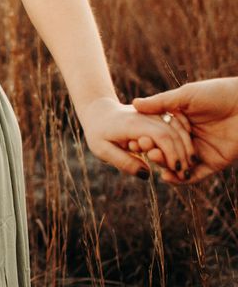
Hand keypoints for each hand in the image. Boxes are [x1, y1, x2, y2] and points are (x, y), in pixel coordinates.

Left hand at [78, 96, 194, 182]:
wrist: (99, 112)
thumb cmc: (98, 133)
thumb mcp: (102, 150)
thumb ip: (124, 162)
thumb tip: (147, 174)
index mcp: (132, 124)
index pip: (161, 136)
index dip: (172, 154)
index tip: (178, 171)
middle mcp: (146, 114)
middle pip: (173, 132)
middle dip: (183, 153)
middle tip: (187, 173)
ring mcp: (153, 112)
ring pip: (177, 126)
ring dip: (186, 145)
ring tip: (190, 166)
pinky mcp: (158, 113)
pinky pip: (176, 122)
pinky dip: (184, 136)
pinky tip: (188, 151)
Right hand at [130, 79, 237, 182]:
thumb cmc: (218, 94)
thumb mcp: (186, 96)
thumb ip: (161, 103)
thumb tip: (134, 104)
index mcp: (181, 120)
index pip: (159, 133)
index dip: (147, 137)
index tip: (134, 138)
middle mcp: (189, 137)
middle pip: (167, 150)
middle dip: (155, 152)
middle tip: (145, 150)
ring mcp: (201, 151)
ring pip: (179, 164)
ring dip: (165, 166)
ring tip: (154, 160)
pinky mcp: (213, 163)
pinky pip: (195, 175)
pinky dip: (182, 179)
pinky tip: (168, 177)